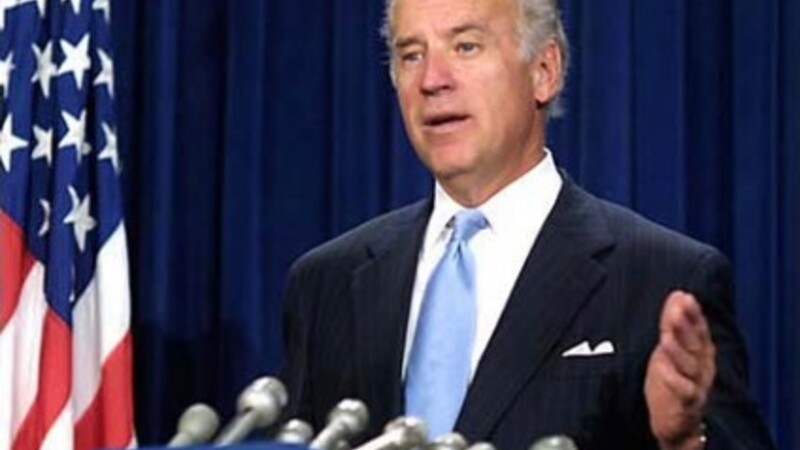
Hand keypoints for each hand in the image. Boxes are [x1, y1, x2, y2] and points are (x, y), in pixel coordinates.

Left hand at [645, 291, 714, 449]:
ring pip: (690, 366)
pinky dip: (673, 380)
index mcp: (701, 352)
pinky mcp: (687, 403)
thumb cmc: (674, 379)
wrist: (676, 422)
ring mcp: (696, 385)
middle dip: (686, 326)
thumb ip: (672, 324)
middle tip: (677, 309)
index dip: (692, 313)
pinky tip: (661, 368)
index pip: (699, 329)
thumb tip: (678, 295)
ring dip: (678, 350)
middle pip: (695, 344)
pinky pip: (683, 390)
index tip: (684, 296)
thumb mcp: (670, 347)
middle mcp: (702, 367)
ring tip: (666, 336)